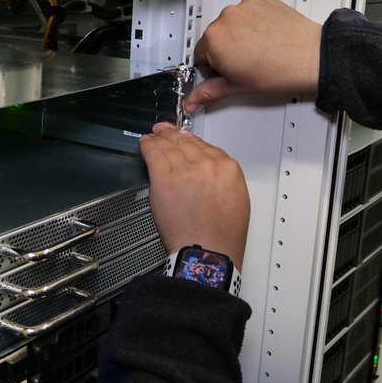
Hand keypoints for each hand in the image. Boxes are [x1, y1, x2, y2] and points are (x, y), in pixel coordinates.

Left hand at [139, 122, 249, 269]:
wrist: (208, 251)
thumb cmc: (221, 237)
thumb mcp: (236, 202)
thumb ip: (223, 181)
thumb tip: (210, 176)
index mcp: (228, 169)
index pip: (206, 146)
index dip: (191, 141)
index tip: (185, 139)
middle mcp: (207, 164)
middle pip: (186, 143)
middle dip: (173, 136)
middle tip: (165, 132)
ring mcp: (185, 169)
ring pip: (169, 145)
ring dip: (159, 138)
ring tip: (154, 136)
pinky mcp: (164, 177)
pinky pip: (153, 154)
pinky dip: (147, 146)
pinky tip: (145, 144)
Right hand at [185, 0, 322, 113]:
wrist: (311, 57)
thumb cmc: (278, 71)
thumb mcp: (237, 87)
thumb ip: (208, 93)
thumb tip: (191, 101)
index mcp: (214, 39)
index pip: (200, 55)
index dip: (214, 69)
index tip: (228, 73)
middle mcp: (226, 18)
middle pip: (215, 37)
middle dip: (226, 51)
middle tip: (245, 65)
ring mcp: (245, 7)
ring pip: (232, 24)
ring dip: (240, 36)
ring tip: (259, 52)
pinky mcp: (262, 1)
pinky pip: (250, 13)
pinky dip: (255, 24)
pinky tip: (267, 39)